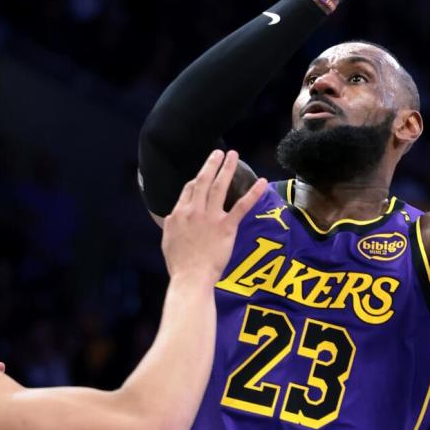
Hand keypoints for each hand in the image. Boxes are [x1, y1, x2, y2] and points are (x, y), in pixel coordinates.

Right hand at [161, 150, 267, 282]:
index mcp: (179, 214)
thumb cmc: (178, 264)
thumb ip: (172, 225)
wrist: (190, 277)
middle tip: (218, 152)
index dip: (196, 180)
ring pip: (219, 187)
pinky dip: (253, 193)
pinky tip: (262, 182)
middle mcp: (194, 210)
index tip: (202, 175)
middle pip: (202, 181)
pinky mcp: (226, 227)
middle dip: (211, 164)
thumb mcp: (167, 240)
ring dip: (226, 169)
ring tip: (233, 155)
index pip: (188, 190)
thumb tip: (172, 218)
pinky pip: (241, 206)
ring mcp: (210, 217)